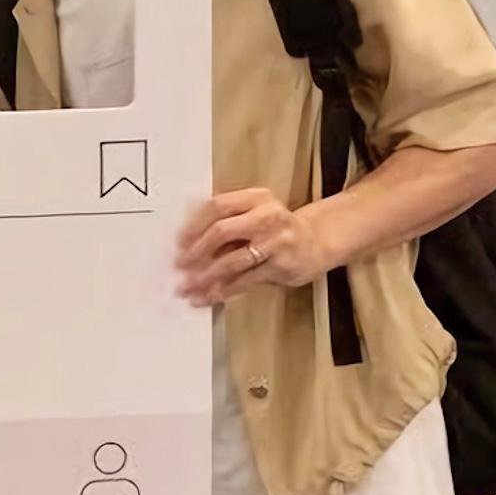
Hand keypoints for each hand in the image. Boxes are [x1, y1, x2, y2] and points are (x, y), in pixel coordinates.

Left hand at [176, 188, 331, 305]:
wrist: (317, 241)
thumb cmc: (277, 227)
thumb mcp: (256, 211)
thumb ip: (229, 218)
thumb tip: (187, 238)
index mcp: (257, 197)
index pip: (218, 205)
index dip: (195, 223)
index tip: (178, 240)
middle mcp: (267, 216)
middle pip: (222, 231)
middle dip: (197, 250)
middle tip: (180, 264)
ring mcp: (276, 242)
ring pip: (232, 260)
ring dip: (206, 275)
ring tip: (188, 286)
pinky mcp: (280, 266)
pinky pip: (244, 280)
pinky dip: (222, 290)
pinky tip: (207, 296)